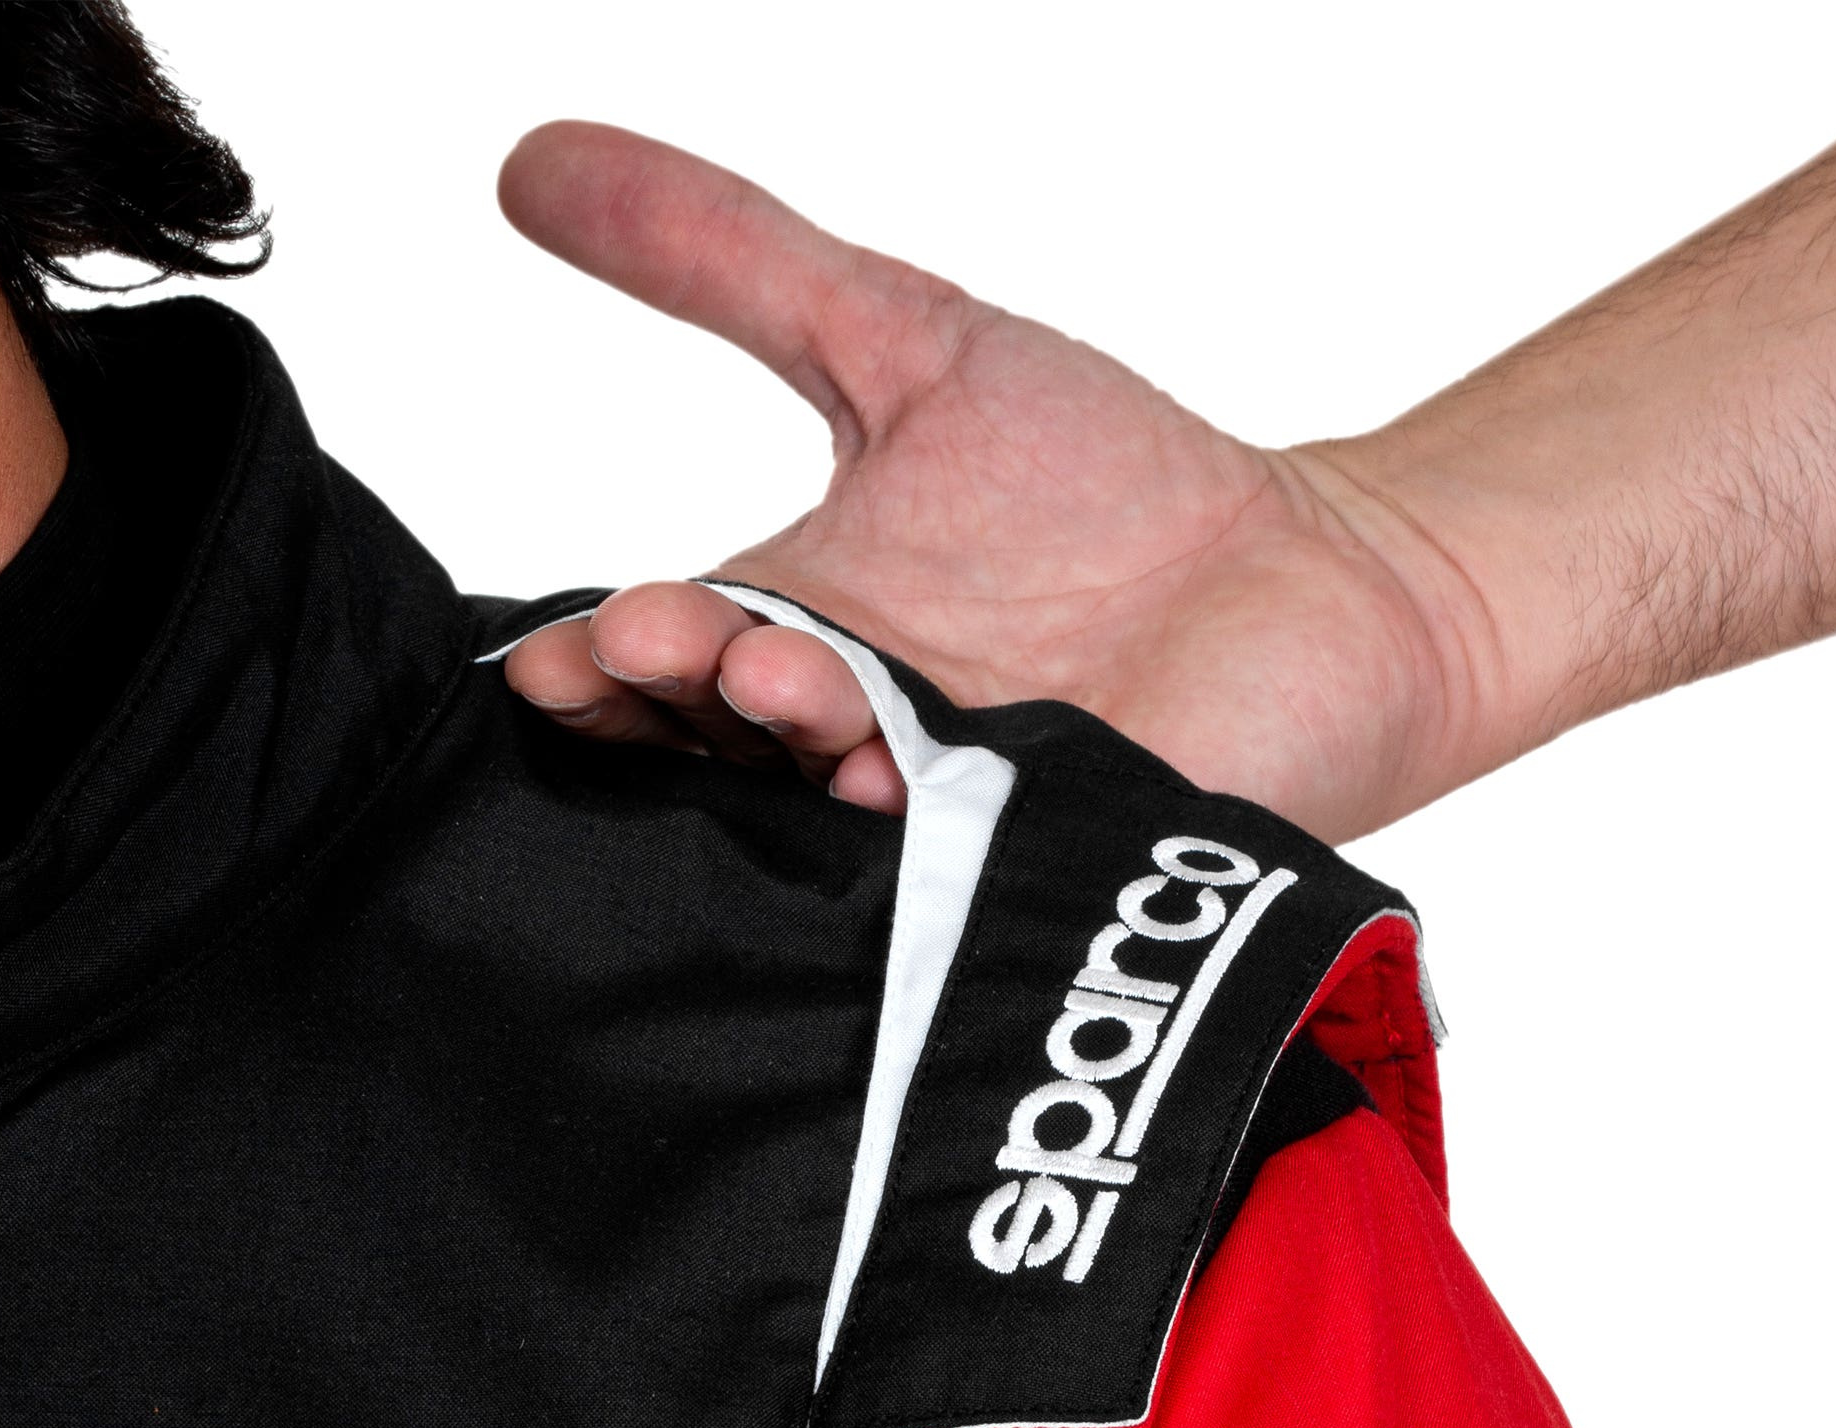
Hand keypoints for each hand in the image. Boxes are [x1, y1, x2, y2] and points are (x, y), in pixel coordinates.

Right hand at [496, 124, 1500, 839]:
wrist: (1309, 576)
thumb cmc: (1110, 479)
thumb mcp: (903, 340)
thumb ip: (731, 259)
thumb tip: (526, 160)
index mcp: (799, 632)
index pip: (656, 670)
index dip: (597, 665)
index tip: (566, 640)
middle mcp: (851, 741)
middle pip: (718, 751)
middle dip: (673, 698)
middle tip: (659, 641)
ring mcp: (944, 813)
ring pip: (829, 807)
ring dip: (791, 745)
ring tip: (786, 677)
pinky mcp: (1042, 855)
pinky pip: (963, 859)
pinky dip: (923, 825)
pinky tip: (898, 780)